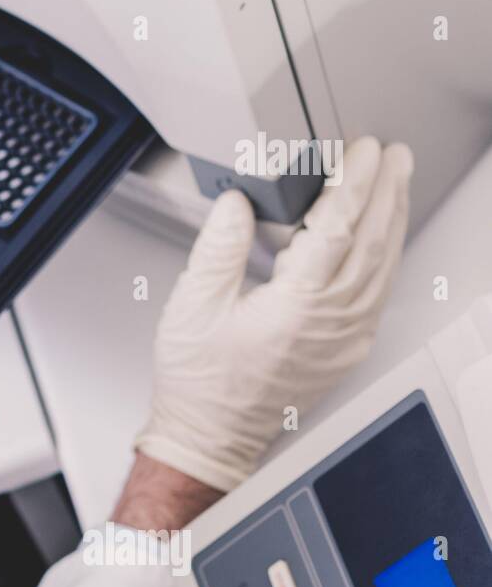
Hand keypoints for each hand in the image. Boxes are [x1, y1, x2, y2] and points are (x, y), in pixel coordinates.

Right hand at [136, 137, 412, 492]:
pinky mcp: (345, 349)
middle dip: (386, 192)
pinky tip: (380, 238)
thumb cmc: (199, 381)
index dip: (352, 184)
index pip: (337, 229)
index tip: (360, 151)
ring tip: (394, 184)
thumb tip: (238, 202)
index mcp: (294, 308)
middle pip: (373, 243)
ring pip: (382, 267)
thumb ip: (219, 247)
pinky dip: (383, 255)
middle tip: (391, 155)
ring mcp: (344, 339)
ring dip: (392, 220)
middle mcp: (330, 324)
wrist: (210, 435)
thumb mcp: (192, 305)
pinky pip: (377, 292)